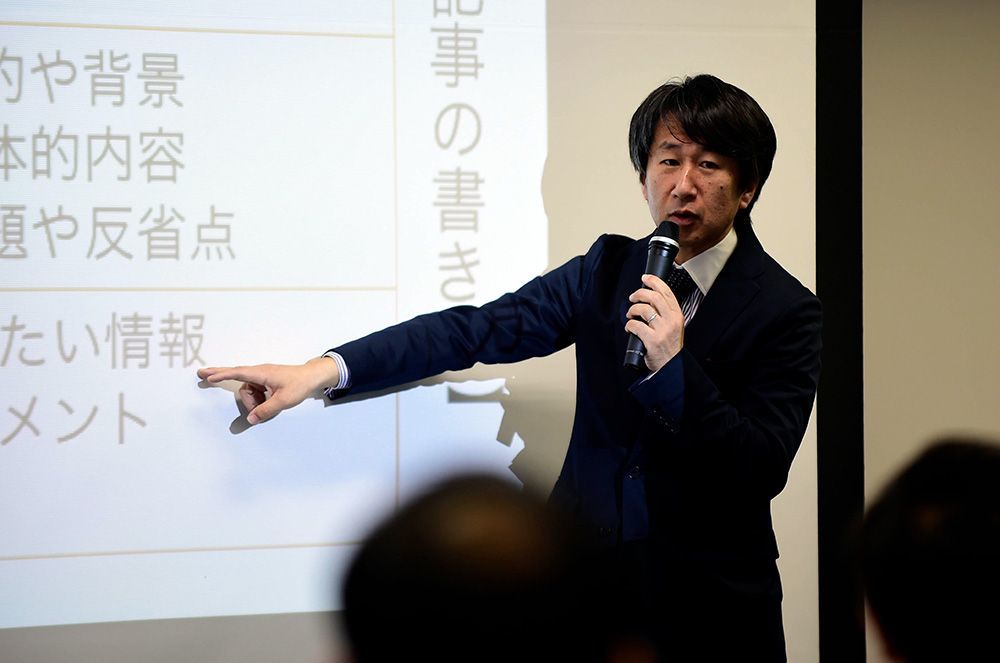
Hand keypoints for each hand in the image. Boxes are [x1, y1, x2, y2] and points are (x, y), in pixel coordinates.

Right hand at [196, 356, 339, 424]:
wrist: (312, 377)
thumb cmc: (300, 384)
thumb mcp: (283, 400)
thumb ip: (266, 410)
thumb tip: (251, 418)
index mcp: (262, 373)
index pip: (238, 373)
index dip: (222, 374)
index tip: (208, 375)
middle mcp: (260, 372)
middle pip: (237, 378)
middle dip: (220, 375)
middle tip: (201, 374)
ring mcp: (263, 377)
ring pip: (248, 390)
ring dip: (252, 401)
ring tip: (265, 407)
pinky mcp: (266, 381)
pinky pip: (255, 391)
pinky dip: (257, 400)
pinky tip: (267, 404)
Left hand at [624, 274, 683, 371]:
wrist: (671, 366)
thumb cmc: (669, 346)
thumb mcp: (673, 326)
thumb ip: (665, 312)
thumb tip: (648, 298)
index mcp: (677, 315)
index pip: (666, 292)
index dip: (654, 281)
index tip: (645, 278)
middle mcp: (671, 321)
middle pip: (654, 297)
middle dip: (639, 293)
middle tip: (633, 297)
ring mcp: (662, 331)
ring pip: (643, 309)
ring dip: (632, 310)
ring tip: (630, 315)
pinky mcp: (652, 341)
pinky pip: (636, 325)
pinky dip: (629, 325)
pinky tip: (629, 328)